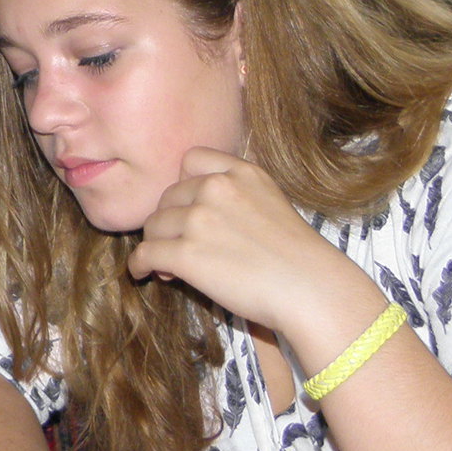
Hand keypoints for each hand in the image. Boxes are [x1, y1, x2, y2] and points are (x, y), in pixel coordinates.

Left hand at [126, 148, 353, 333]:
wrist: (311, 291)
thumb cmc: (298, 258)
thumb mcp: (272, 203)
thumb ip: (236, 196)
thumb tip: (194, 213)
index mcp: (241, 172)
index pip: (191, 160)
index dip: (184, 185)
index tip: (189, 208)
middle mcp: (216, 188)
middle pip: (167, 197)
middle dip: (170, 221)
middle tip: (180, 245)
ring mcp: (199, 219)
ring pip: (153, 225)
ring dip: (157, 244)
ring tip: (171, 266)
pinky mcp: (186, 253)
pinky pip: (145, 252)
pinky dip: (139, 264)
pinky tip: (144, 273)